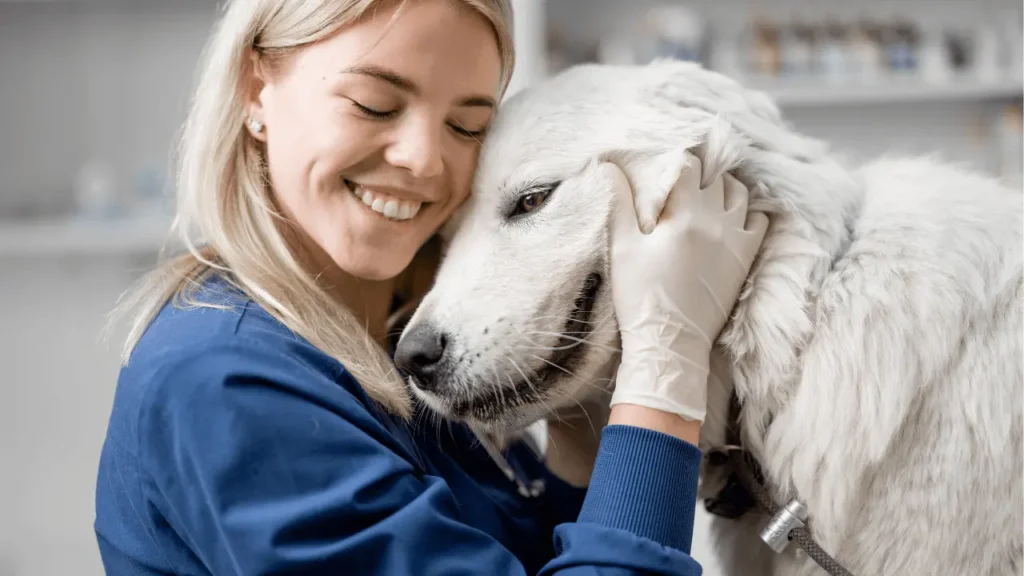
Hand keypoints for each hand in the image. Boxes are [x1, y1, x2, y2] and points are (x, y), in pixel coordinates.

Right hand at [605, 153, 768, 424]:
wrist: (670, 343)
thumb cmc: (640, 296)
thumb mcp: (622, 247)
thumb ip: (618, 203)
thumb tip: (607, 167)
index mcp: (685, 214)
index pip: (687, 166)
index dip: (674, 162)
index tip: (663, 170)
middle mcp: (717, 221)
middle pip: (716, 176)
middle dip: (699, 173)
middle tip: (682, 182)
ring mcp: (736, 240)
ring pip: (741, 193)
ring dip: (724, 187)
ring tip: (706, 195)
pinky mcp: (745, 259)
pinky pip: (760, 221)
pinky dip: (748, 212)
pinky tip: (730, 217)